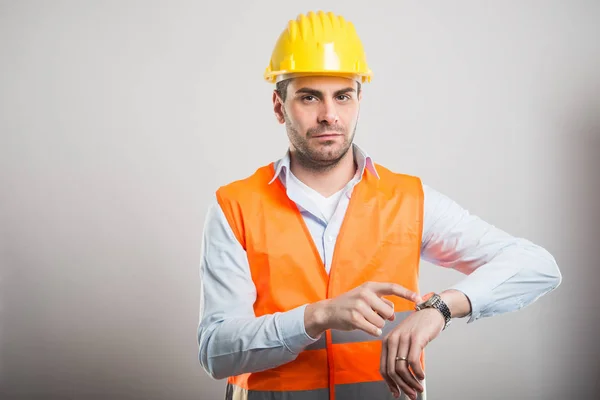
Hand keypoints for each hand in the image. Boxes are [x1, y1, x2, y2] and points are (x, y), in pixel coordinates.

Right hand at [305, 282, 421, 337]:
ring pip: (381, 322)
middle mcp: (365, 294)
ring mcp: (359, 306)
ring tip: (365, 319)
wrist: (328, 311)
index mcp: (370, 286)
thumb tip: (394, 315)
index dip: (407, 293)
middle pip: (389, 311)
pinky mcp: (354, 318)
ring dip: (376, 324)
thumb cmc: (350, 304)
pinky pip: (373, 329)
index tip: (419, 298)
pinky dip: (373, 331)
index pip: (393, 287)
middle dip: (385, 317)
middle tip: (373, 315)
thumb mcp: (365, 298)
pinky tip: (365, 327)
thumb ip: (381, 303)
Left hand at [380, 309, 444, 398]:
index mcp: (387, 342)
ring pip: (402, 368)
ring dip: (411, 382)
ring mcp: (403, 339)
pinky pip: (413, 362)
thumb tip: (402, 380)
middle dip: (402, 386)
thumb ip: (400, 356)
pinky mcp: (415, 338)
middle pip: (392, 371)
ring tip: (418, 388)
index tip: (397, 393)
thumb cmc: (419, 328)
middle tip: (411, 394)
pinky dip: (418, 373)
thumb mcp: (404, 341)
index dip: (390, 384)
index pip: (383, 368)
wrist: (431, 312)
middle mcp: (392, 340)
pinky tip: (422, 376)